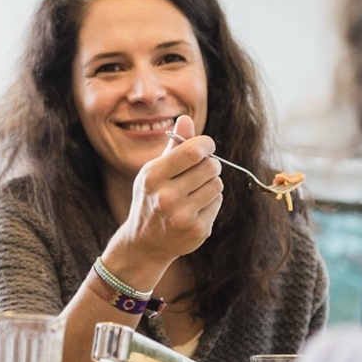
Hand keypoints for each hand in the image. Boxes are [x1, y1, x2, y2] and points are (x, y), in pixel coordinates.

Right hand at [105, 114, 223, 280]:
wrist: (144, 243)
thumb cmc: (151, 199)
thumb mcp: (154, 172)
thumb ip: (173, 146)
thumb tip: (185, 118)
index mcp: (153, 176)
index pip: (193, 150)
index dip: (206, 145)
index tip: (206, 147)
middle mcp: (166, 196)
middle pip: (210, 166)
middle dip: (210, 165)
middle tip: (201, 171)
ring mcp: (182, 215)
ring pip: (217, 184)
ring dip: (211, 184)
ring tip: (196, 191)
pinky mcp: (197, 230)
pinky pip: (217, 202)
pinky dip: (211, 202)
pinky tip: (195, 208)